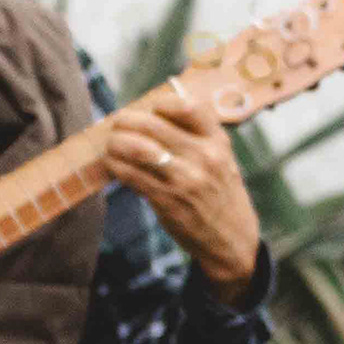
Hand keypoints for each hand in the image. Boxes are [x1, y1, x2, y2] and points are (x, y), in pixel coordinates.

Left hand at [107, 87, 263, 293]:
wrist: (232, 239)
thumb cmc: (221, 194)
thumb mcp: (223, 159)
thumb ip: (198, 136)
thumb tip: (151, 114)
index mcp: (218, 141)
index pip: (187, 107)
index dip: (161, 104)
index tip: (149, 110)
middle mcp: (204, 157)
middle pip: (153, 124)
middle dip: (127, 121)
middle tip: (117, 124)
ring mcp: (186, 179)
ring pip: (137, 148)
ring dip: (116, 143)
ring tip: (111, 144)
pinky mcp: (168, 201)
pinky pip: (132, 176)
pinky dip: (116, 166)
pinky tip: (113, 164)